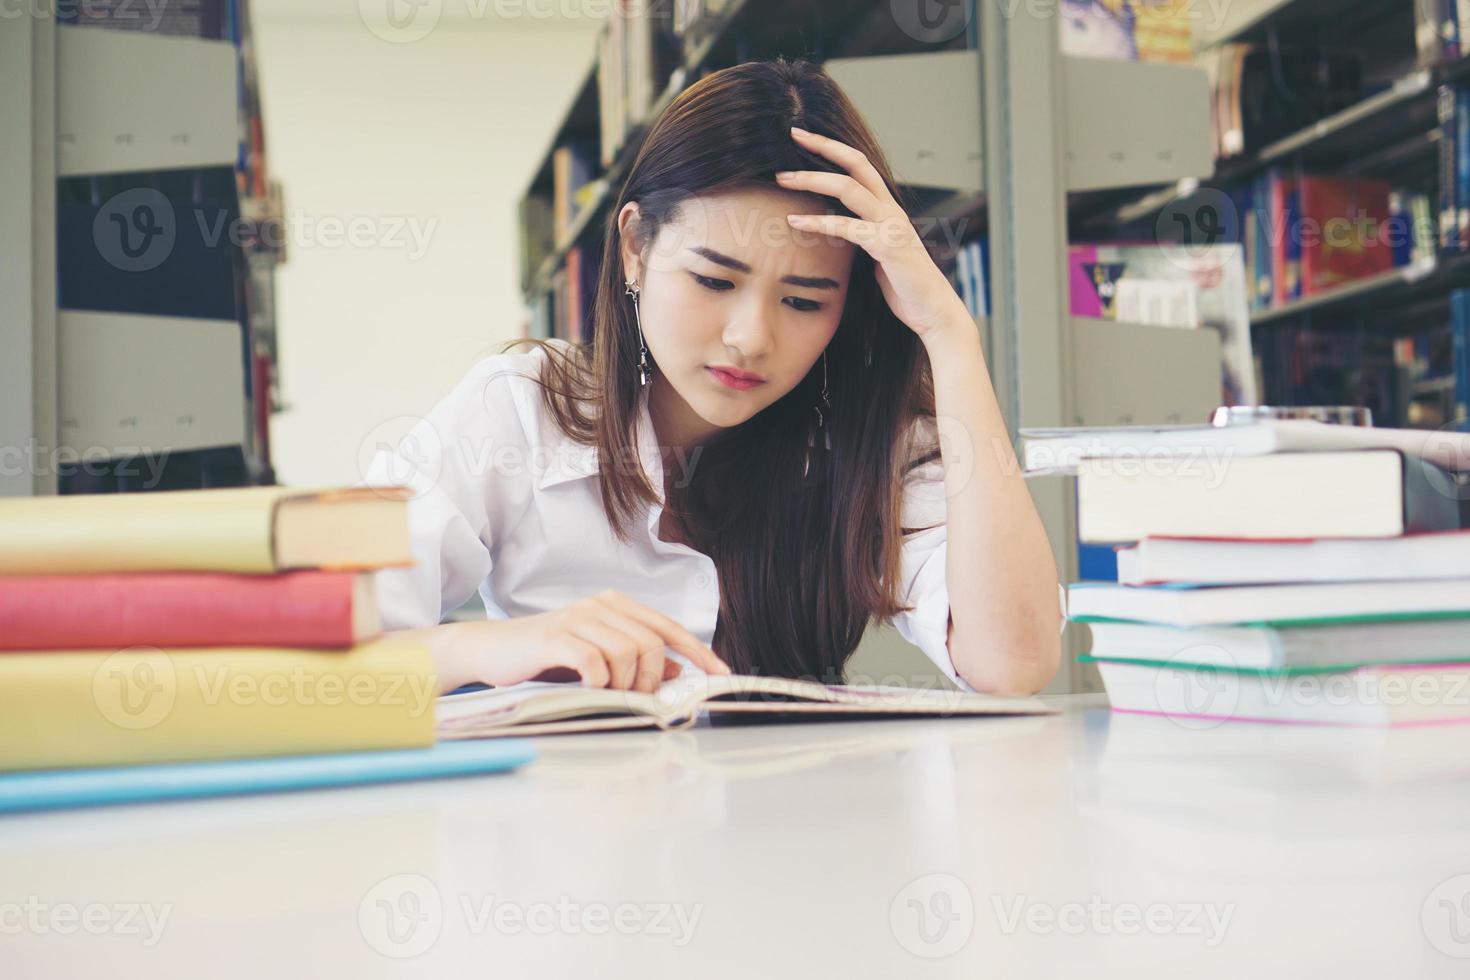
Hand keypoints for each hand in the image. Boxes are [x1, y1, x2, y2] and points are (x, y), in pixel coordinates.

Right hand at [420, 590, 730, 694]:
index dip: (698, 651)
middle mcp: (601, 606)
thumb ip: (636, 661)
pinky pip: (595, 662)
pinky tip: (591, 691)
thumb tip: (678, 671)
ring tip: (612, 697)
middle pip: (652, 642)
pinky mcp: (556, 636)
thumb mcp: (598, 658)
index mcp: (615, 606)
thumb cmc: (546, 657)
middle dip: (654, 677)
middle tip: (640, 700)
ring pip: (628, 652)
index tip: (720, 674)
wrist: (492, 651)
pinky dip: (600, 683)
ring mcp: (578, 618)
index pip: (668, 627)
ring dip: (627, 683)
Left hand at [778, 126, 969, 341]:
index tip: (805, 137)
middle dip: (823, 147)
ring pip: (848, 189)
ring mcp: (890, 225)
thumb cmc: (905, 285)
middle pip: (856, 164)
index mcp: (888, 208)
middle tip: (793, 134)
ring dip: (813, 180)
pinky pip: (847, 228)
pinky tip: (795, 221)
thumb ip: (860, 234)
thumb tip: (836, 228)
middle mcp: (891, 209)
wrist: (932, 311)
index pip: (860, 166)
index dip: (833, 148)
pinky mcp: (886, 246)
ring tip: (783, 178)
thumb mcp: (878, 252)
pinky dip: (818, 222)